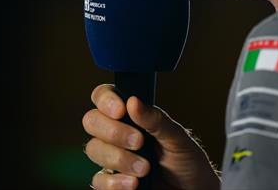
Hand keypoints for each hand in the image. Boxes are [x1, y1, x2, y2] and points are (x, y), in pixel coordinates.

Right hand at [82, 84, 220, 189]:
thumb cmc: (186, 160)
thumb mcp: (177, 137)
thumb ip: (155, 119)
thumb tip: (133, 101)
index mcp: (130, 115)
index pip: (104, 96)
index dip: (106, 100)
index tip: (121, 110)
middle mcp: (116, 133)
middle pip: (92, 121)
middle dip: (113, 131)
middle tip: (139, 142)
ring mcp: (112, 158)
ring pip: (94, 149)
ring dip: (119, 158)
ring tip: (145, 168)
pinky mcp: (112, 182)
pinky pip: (99, 180)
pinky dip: (115, 182)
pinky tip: (133, 184)